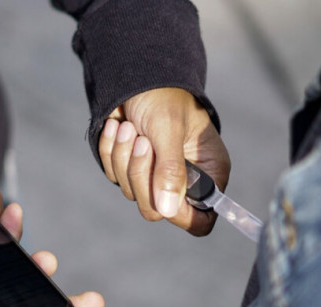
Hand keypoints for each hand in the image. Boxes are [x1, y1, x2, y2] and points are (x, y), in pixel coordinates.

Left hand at [99, 87, 230, 235]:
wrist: (136, 72)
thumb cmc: (163, 95)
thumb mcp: (168, 129)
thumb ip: (170, 170)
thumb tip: (168, 210)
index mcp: (209, 173)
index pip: (201, 220)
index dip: (181, 214)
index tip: (163, 194)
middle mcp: (185, 180)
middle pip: (158, 209)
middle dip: (142, 174)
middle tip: (141, 141)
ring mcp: (156, 176)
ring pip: (132, 192)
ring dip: (124, 157)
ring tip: (129, 127)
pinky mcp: (132, 168)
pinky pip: (114, 176)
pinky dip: (110, 150)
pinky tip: (116, 126)